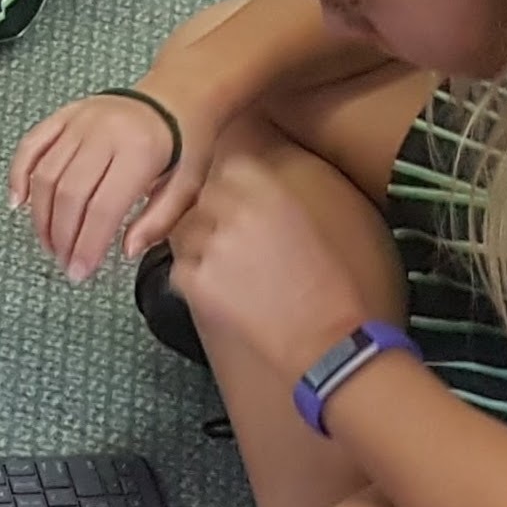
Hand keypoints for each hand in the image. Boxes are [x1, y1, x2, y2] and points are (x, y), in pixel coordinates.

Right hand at [10, 91, 206, 284]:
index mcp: (139, 151)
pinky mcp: (64, 115)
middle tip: (65, 263)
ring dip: (42, 216)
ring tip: (50, 243)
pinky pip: (31, 145)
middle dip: (62, 236)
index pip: (102, 208)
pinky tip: (19, 202)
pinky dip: (19, 174)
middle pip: (69, 194)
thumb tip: (125, 250)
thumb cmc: (187, 143)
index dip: (87, 245)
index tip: (81, 271)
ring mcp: (80, 121)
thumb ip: (158, 221)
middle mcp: (104, 133)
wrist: (178, 94)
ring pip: (46, 174)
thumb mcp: (188, 186)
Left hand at [163, 128, 370, 378]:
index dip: (230, 189)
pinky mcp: (196, 281)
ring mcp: (213, 246)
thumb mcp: (305, 224)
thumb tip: (244, 192)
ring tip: (231, 275)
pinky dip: (193, 281)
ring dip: (200, 248)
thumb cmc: (327, 286)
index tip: (236, 204)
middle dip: (212, 217)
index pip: (229, 169)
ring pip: (186, 233)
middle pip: (203, 199)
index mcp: (271, 192)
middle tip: (232, 245)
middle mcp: (238, 211)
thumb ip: (270, 200)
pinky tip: (223, 294)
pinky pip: (179, 270)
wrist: (325, 337)